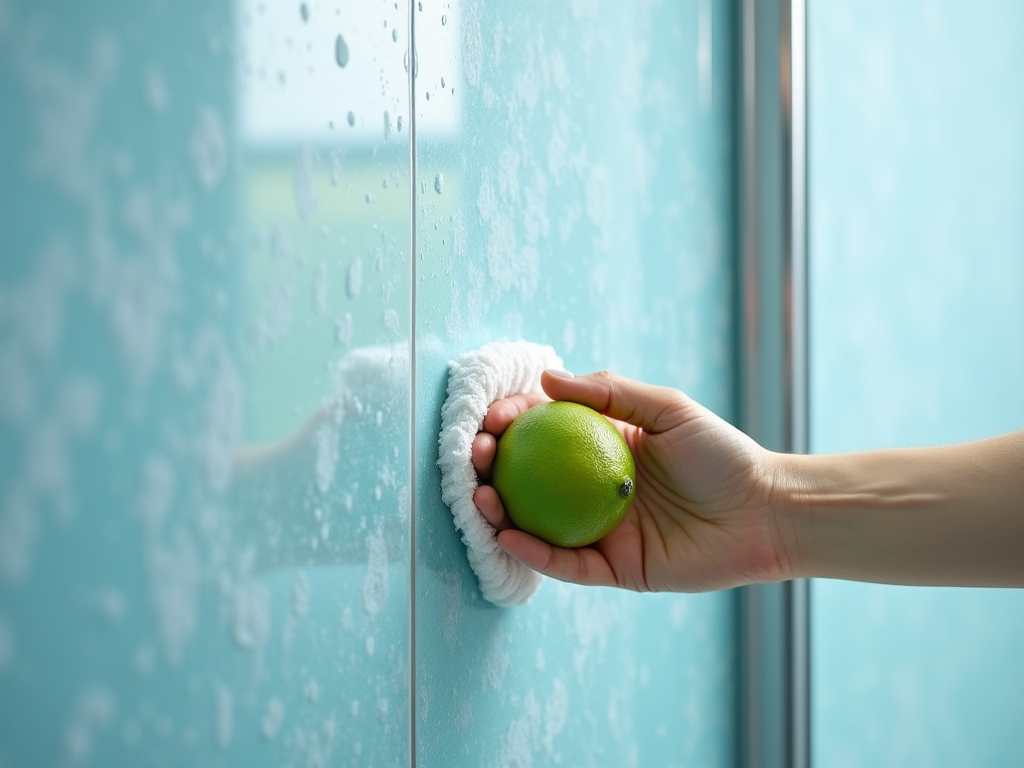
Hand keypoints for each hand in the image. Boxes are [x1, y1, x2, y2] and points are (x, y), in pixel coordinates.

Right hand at [471, 370, 790, 591]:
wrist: (765, 512)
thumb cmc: (721, 454)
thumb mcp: (667, 409)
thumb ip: (610, 393)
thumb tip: (546, 377)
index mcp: (604, 446)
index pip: (545, 431)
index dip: (513, 422)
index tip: (493, 417)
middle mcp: (594, 488)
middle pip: (530, 479)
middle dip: (494, 468)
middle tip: (475, 457)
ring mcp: (601, 529)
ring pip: (537, 524)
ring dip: (501, 512)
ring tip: (480, 497)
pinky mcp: (614, 568)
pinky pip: (565, 563)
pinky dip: (534, 552)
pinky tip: (509, 535)